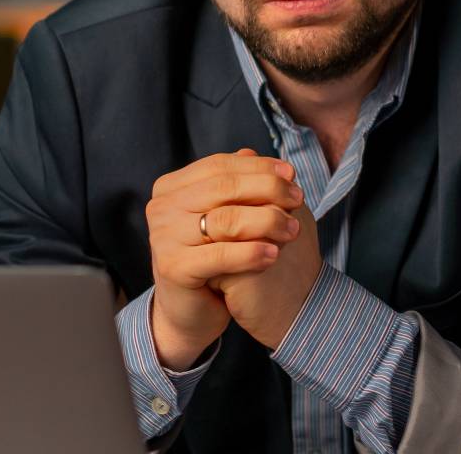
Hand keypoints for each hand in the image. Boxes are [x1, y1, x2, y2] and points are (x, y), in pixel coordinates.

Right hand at [144, 149, 305, 368]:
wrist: (193, 309)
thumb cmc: (214, 257)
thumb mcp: (226, 214)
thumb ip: (236, 184)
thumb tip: (254, 152)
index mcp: (171, 187)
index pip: (220, 165)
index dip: (259, 167)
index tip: (292, 175)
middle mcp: (162, 208)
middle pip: (224, 186)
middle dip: (268, 190)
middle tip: (298, 200)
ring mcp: (163, 237)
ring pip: (226, 219)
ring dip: (267, 221)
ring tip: (293, 229)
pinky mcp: (173, 268)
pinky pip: (220, 254)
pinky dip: (251, 253)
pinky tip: (273, 254)